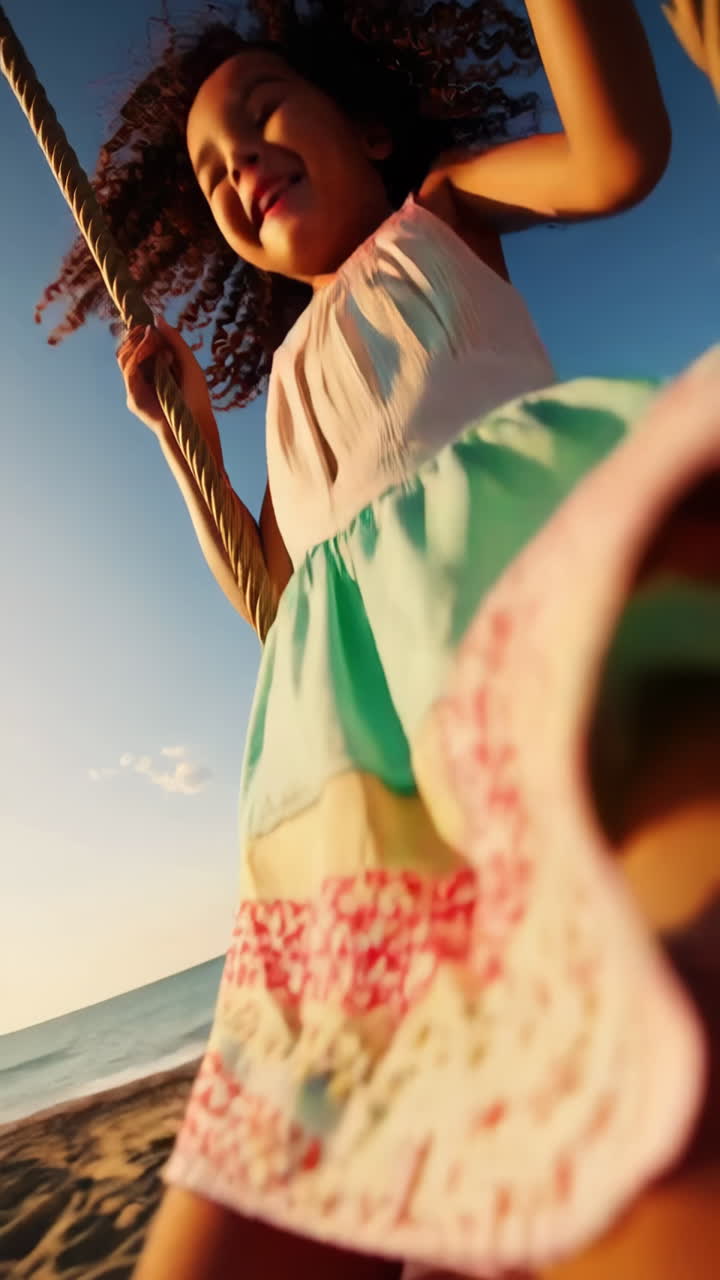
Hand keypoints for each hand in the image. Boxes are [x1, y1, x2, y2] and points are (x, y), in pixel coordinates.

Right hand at [117, 314, 213, 437]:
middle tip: (148, 330)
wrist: (195, 424)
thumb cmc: (196, 397)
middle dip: (135, 335)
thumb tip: (157, 319)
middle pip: (127, 348)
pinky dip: (136, 356)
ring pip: (123, 357)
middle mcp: (143, 378)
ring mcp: (137, 388)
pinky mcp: (133, 398)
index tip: (149, 324)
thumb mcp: (188, 362)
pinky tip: (149, 350)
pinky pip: (127, 370)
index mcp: (155, 369)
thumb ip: (175, 341)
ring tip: (151, 340)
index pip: (138, 346)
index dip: (140, 332)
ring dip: (136, 344)